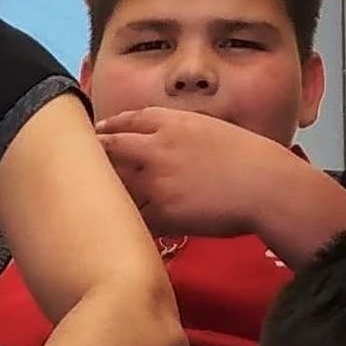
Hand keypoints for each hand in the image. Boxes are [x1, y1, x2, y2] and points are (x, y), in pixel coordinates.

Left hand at [92, 106, 345, 248]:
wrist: (267, 185)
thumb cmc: (252, 158)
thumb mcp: (215, 130)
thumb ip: (185, 133)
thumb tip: (172, 141)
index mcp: (173, 123)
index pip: (130, 120)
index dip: (110, 126)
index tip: (98, 131)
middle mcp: (157, 147)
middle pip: (111, 147)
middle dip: (94, 153)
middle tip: (78, 161)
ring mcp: (156, 179)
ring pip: (115, 183)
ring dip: (101, 188)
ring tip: (88, 195)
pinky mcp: (162, 211)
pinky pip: (133, 217)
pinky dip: (122, 221)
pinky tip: (112, 225)